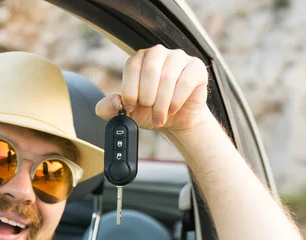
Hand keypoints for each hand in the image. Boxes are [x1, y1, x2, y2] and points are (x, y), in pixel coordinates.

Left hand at [96, 45, 211, 135]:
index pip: (132, 66)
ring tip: (159, 117)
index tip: (131, 107)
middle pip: (150, 69)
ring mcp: (179, 57)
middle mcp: (158, 53)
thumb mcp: (126, 112)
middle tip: (148, 111)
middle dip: (147, 97)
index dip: (130, 90)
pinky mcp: (196, 67)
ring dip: (162, 103)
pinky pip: (186, 81)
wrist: (175, 120)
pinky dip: (176, 100)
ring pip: (168, 77)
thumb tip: (114, 101)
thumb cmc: (150, 111)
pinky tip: (172, 110)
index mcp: (139, 58)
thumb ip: (109, 108)